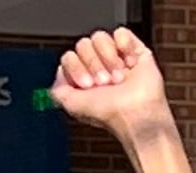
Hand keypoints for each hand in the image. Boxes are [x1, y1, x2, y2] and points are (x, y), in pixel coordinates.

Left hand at [50, 27, 171, 138]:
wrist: (137, 116)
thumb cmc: (110, 115)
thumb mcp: (73, 106)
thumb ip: (58, 91)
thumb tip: (59, 74)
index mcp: (84, 77)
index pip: (69, 56)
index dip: (76, 68)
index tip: (88, 85)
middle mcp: (99, 66)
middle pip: (83, 45)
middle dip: (93, 65)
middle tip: (105, 83)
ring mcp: (117, 57)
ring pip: (99, 37)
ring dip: (108, 58)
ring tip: (119, 77)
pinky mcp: (135, 51)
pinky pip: (121, 33)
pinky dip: (124, 46)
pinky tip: (130, 63)